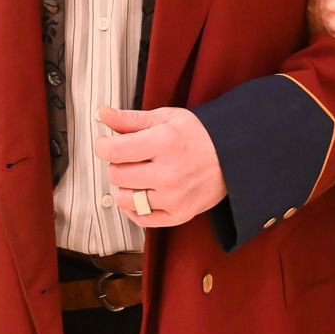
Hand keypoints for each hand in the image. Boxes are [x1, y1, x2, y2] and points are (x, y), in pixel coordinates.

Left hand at [94, 106, 225, 225]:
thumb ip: (131, 119)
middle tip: (130, 158)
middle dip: (117, 165)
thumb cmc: (197, 135)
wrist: (232, 157)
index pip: (115, 151)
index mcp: (164, 143)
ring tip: (138, 176)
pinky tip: (143, 193)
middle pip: (116, 175)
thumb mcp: (166, 118)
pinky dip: (135, 208)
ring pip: (124, 200)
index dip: (103, 146)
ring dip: (124, 187)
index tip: (106, 143)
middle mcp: (169, 173)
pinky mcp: (179, 214)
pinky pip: (141, 219)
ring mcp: (174, 197)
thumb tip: (102, 114)